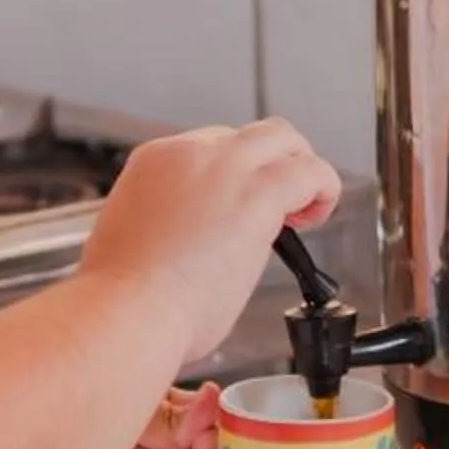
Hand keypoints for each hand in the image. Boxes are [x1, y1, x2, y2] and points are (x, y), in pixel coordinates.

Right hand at [79, 120, 340, 368]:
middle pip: (248, 135)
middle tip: (278, 204)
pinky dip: (322, 189)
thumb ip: (168, 227)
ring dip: (299, 170)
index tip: (238, 207)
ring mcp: (223, 169)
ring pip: (282, 140)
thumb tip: (195, 244)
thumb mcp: (133, 242)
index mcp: (154, 164)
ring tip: (302, 210)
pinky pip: (310, 173)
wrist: (125, 312)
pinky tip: (316, 217)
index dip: (234, 177)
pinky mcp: (257, 196)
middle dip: (269, 163)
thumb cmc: (125, 300)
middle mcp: (188, 156)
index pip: (209, 149)